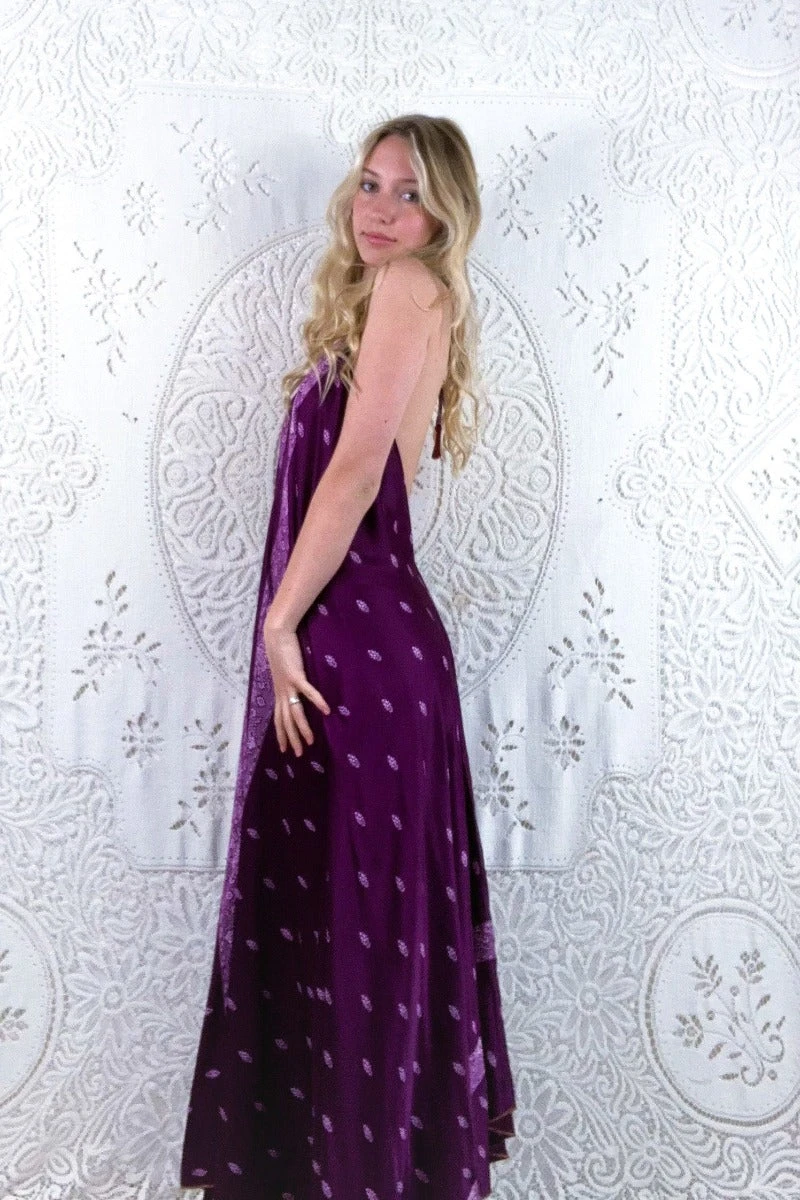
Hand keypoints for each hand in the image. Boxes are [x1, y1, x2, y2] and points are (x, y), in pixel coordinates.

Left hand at [262, 617, 330, 755]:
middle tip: (298, 754)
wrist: (276, 635)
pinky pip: (308, 692)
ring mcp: (288, 685)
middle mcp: (282, 692)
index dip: (281, 734)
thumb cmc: (282, 650)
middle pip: (286, 721)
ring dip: (302, 728)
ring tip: (310, 741)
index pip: (279, 719)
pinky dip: (317, 701)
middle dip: (291, 739)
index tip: (284, 749)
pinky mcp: (296, 675)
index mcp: (279, 692)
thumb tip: (296, 686)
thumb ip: (290, 680)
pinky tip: (326, 710)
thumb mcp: (284, 670)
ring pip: (295, 713)